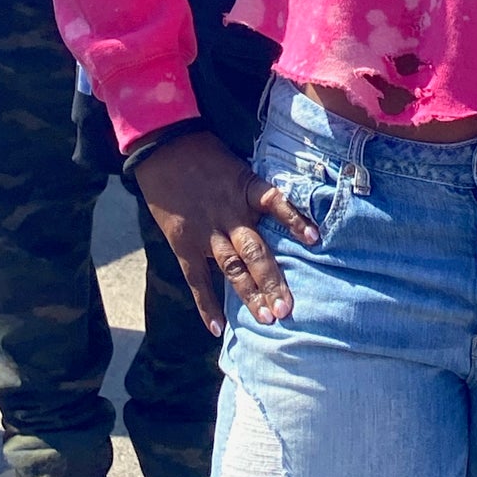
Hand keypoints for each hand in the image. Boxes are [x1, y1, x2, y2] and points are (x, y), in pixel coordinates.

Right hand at [135, 131, 319, 336]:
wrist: (162, 147)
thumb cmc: (204, 153)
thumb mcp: (236, 165)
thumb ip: (253, 192)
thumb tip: (278, 214)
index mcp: (244, 188)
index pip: (275, 203)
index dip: (295, 220)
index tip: (315, 239)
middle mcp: (228, 214)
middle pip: (255, 250)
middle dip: (272, 280)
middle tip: (288, 309)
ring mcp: (205, 232)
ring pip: (231, 267)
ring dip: (249, 294)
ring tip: (267, 319)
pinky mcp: (183, 243)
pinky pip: (196, 278)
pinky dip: (206, 304)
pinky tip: (218, 328)